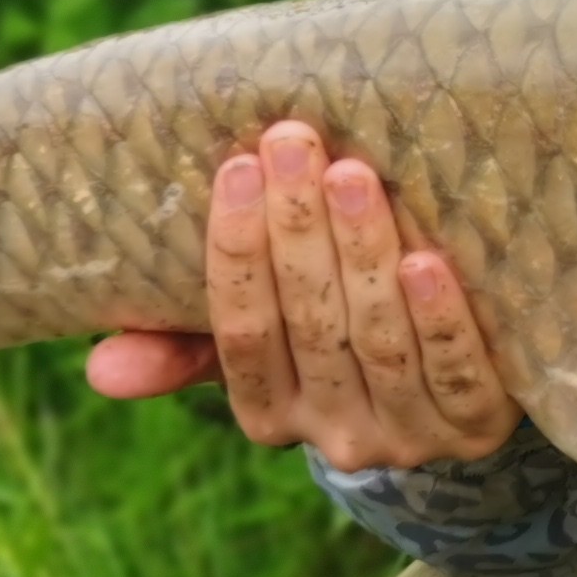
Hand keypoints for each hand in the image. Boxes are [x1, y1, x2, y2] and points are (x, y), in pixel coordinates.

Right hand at [83, 118, 521, 468]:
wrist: (462, 396)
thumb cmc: (341, 335)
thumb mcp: (267, 345)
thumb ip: (186, 345)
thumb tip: (98, 368)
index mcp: (269, 413)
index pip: (241, 334)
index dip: (236, 253)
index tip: (237, 167)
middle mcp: (333, 432)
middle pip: (309, 325)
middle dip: (298, 228)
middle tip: (295, 140)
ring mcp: (409, 435)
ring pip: (379, 340)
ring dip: (362, 253)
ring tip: (352, 174)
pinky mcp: (479, 426)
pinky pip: (458, 374)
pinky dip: (439, 318)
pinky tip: (426, 260)